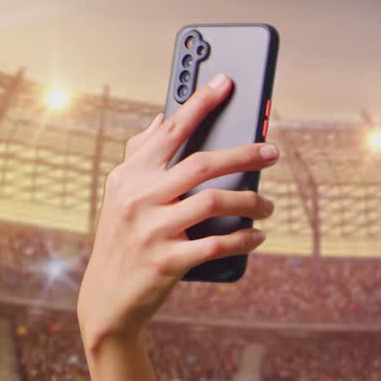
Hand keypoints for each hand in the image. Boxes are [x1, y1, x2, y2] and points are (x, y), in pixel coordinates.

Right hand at [76, 73, 277, 349]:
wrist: (108, 298)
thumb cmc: (124, 238)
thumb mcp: (122, 194)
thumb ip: (142, 155)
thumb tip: (164, 116)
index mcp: (131, 175)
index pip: (170, 130)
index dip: (200, 103)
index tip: (227, 82)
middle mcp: (139, 198)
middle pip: (202, 164)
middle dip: (244, 154)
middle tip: (272, 152)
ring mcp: (152, 230)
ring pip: (215, 202)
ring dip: (251, 202)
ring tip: (267, 205)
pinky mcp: (167, 261)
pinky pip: (218, 243)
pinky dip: (244, 239)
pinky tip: (258, 236)